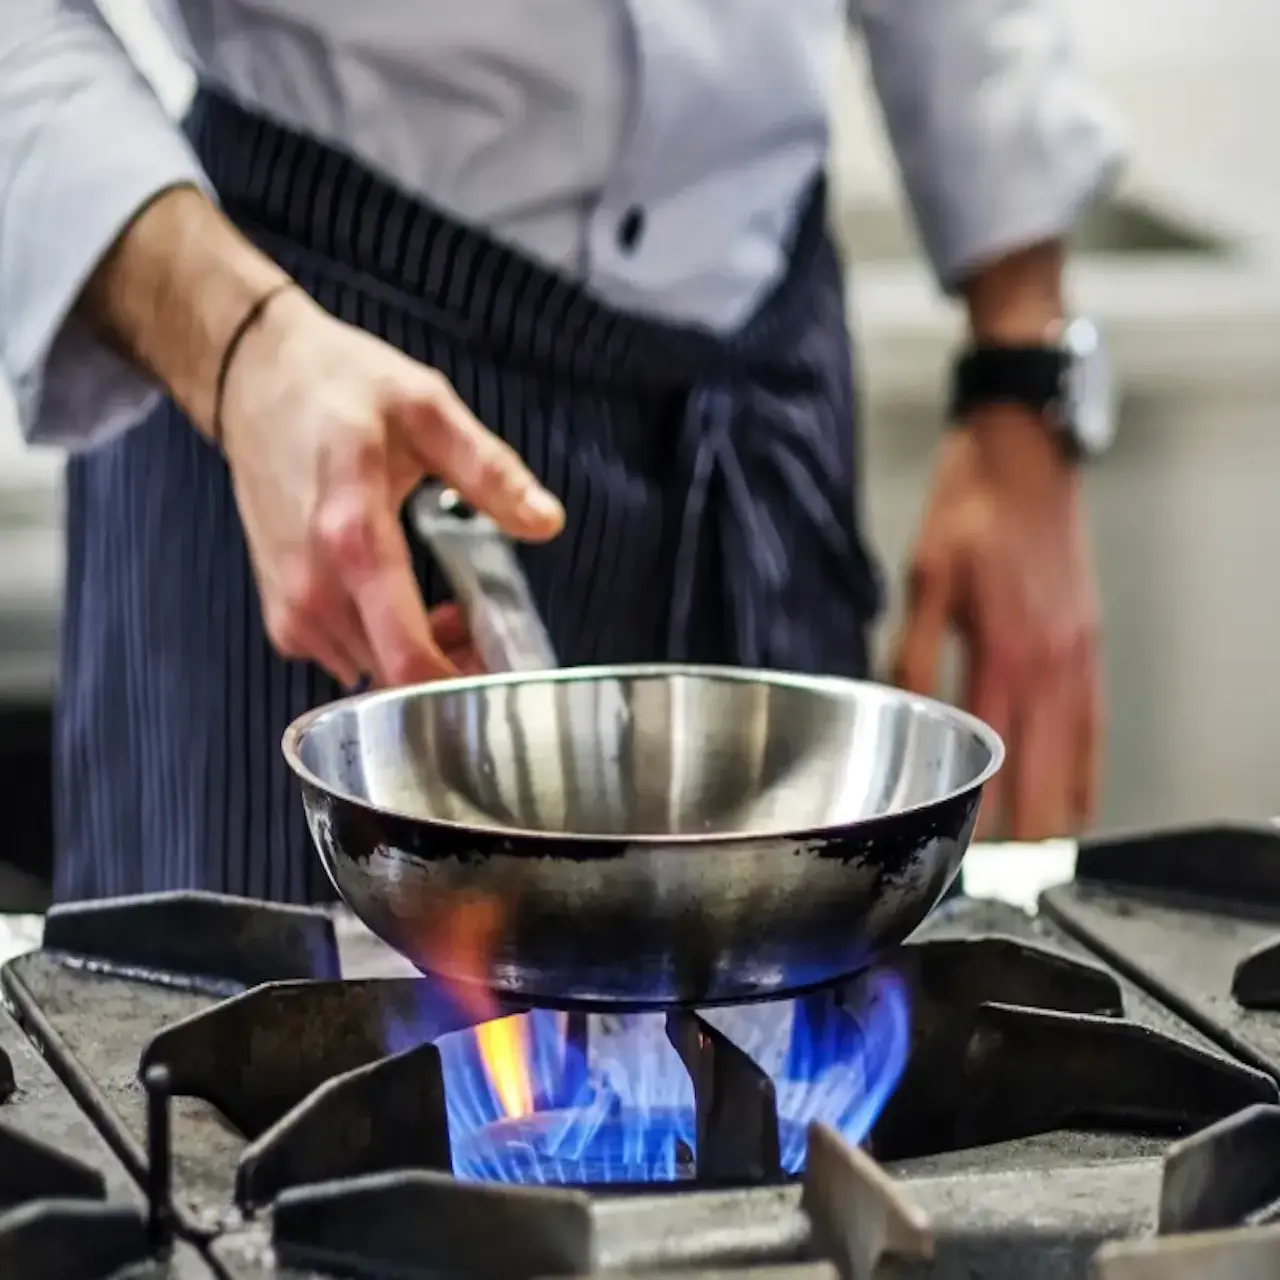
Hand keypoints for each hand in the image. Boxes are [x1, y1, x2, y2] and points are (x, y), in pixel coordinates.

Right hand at [219, 287, 562, 686]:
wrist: (254, 380)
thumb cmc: (338, 387)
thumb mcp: (426, 408)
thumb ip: (488, 470)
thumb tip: (545, 521)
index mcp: (352, 536)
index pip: (406, 656)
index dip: (462, 686)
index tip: (502, 677)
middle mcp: (313, 584)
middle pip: (394, 678)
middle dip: (451, 671)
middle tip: (487, 631)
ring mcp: (291, 604)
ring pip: (370, 676)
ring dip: (417, 661)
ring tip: (451, 613)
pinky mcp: (281, 612)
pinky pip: (342, 659)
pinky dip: (380, 650)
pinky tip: (403, 609)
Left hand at [887, 407, 1102, 839]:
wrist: (1027, 459)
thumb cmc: (970, 511)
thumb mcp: (924, 576)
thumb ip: (912, 649)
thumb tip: (896, 703)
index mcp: (1002, 650)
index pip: (992, 756)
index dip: (980, 809)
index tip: (964, 849)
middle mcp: (1048, 663)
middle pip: (1043, 771)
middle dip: (1024, 829)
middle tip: (1002, 873)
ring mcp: (1076, 656)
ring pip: (1076, 756)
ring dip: (1060, 810)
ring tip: (1040, 857)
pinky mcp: (1089, 644)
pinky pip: (1095, 724)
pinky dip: (1088, 768)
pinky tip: (1078, 796)